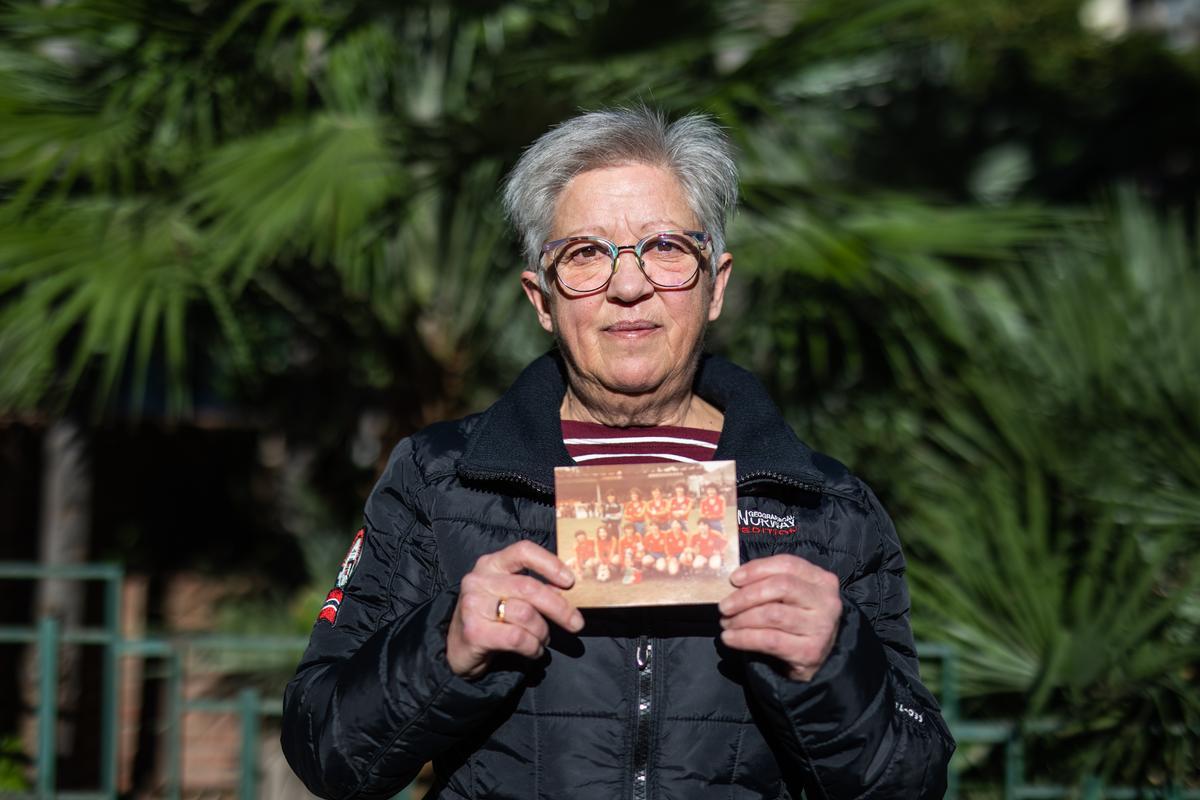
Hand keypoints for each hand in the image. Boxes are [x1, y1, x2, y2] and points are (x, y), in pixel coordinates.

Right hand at [447, 540, 583, 678]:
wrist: (457, 648)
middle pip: (529, 587)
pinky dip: (533, 647)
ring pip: (526, 615)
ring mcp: (473, 605)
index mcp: (491, 564)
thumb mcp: (509, 595)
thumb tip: (567, 590)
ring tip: (543, 639)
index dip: (550, 564)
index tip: (570, 581)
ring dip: (543, 632)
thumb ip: (533, 589)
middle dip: (559, 607)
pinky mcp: (474, 631)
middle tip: (576, 623)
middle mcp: (479, 580)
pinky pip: (517, 638)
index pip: (523, 551)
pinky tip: (533, 650)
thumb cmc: (491, 617)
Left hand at [718, 555, 841, 681]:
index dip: (757, 569)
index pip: (787, 564)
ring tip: (726, 623)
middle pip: (780, 587)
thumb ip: (769, 583)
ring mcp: (821, 627)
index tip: (733, 579)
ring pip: (772, 614)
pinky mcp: (810, 651)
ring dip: (742, 619)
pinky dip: (744, 638)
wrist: (813, 659)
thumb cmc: (795, 620)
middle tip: (724, 606)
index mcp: (821, 580)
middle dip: (746, 595)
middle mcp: (827, 601)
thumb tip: (735, 581)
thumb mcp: (790, 597)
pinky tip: (729, 638)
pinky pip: (769, 640)